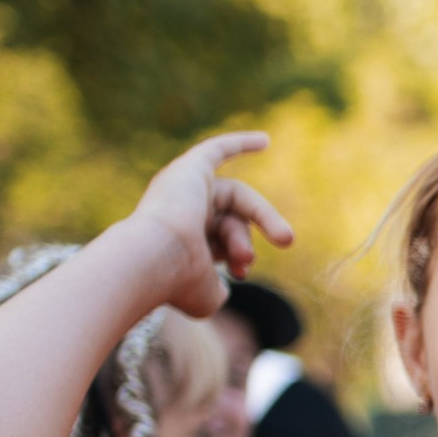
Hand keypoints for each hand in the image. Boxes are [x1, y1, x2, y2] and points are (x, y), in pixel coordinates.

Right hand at [122, 132, 294, 319]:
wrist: (154, 258)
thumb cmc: (178, 282)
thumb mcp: (206, 294)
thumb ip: (216, 286)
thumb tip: (226, 283)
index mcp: (177, 239)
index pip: (222, 242)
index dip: (238, 256)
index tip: (241, 273)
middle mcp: (176, 210)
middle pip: (232, 220)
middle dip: (246, 241)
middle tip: (260, 255)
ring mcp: (180, 188)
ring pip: (237, 200)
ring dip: (263, 217)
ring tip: (283, 238)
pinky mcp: (188, 168)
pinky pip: (216, 150)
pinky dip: (238, 145)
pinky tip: (266, 142)